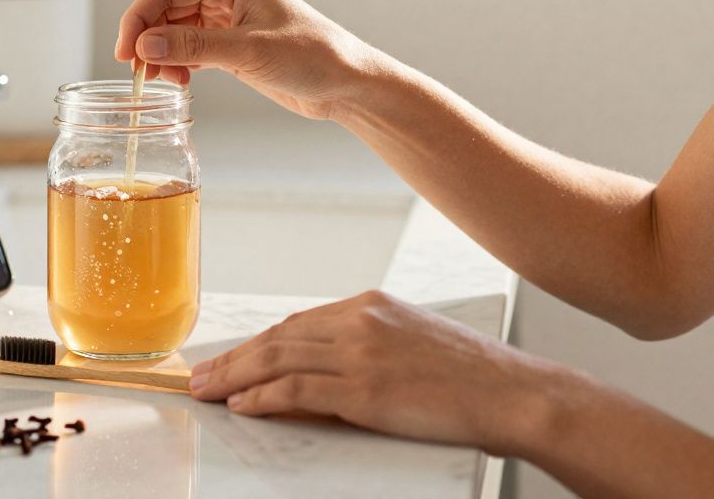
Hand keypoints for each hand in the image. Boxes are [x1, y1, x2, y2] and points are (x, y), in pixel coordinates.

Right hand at [114, 0, 379, 119]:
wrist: (345, 82)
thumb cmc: (311, 56)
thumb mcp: (248, 52)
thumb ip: (194, 46)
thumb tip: (146, 44)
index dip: (138, 17)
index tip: (126, 52)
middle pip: (165, 7)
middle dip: (148, 37)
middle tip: (139, 72)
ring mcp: (227, 17)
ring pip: (174, 28)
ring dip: (162, 52)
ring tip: (165, 79)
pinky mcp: (230, 42)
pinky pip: (189, 46)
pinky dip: (178, 62)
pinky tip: (179, 80)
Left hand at [188, 290, 559, 453]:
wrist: (513, 394)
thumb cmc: (470, 376)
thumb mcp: (410, 342)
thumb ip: (364, 347)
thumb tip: (317, 372)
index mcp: (371, 305)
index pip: (296, 323)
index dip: (257, 342)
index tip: (230, 356)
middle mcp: (361, 321)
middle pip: (278, 337)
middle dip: (233, 358)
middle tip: (199, 375)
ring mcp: (362, 354)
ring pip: (278, 360)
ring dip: (235, 377)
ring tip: (207, 391)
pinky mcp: (366, 390)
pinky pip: (298, 391)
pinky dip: (263, 398)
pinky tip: (242, 406)